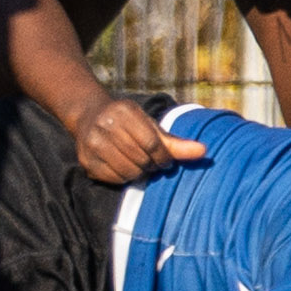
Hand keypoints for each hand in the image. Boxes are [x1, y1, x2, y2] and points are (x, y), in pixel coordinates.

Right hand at [69, 94, 206, 183]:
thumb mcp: (150, 126)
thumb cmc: (128, 123)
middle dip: (151, 165)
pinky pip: (115, 179)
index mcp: (125, 112)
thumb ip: (176, 142)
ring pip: (128, 171)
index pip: (152, 144)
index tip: (165, 160)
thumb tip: (204, 152)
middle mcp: (106, 125)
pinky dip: (124, 177)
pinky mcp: (86, 161)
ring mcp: (93, 143)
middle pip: (141, 159)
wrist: (89, 115)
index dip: (163, 157)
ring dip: (139, 172)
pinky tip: (123, 167)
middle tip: (151, 162)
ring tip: (138, 164)